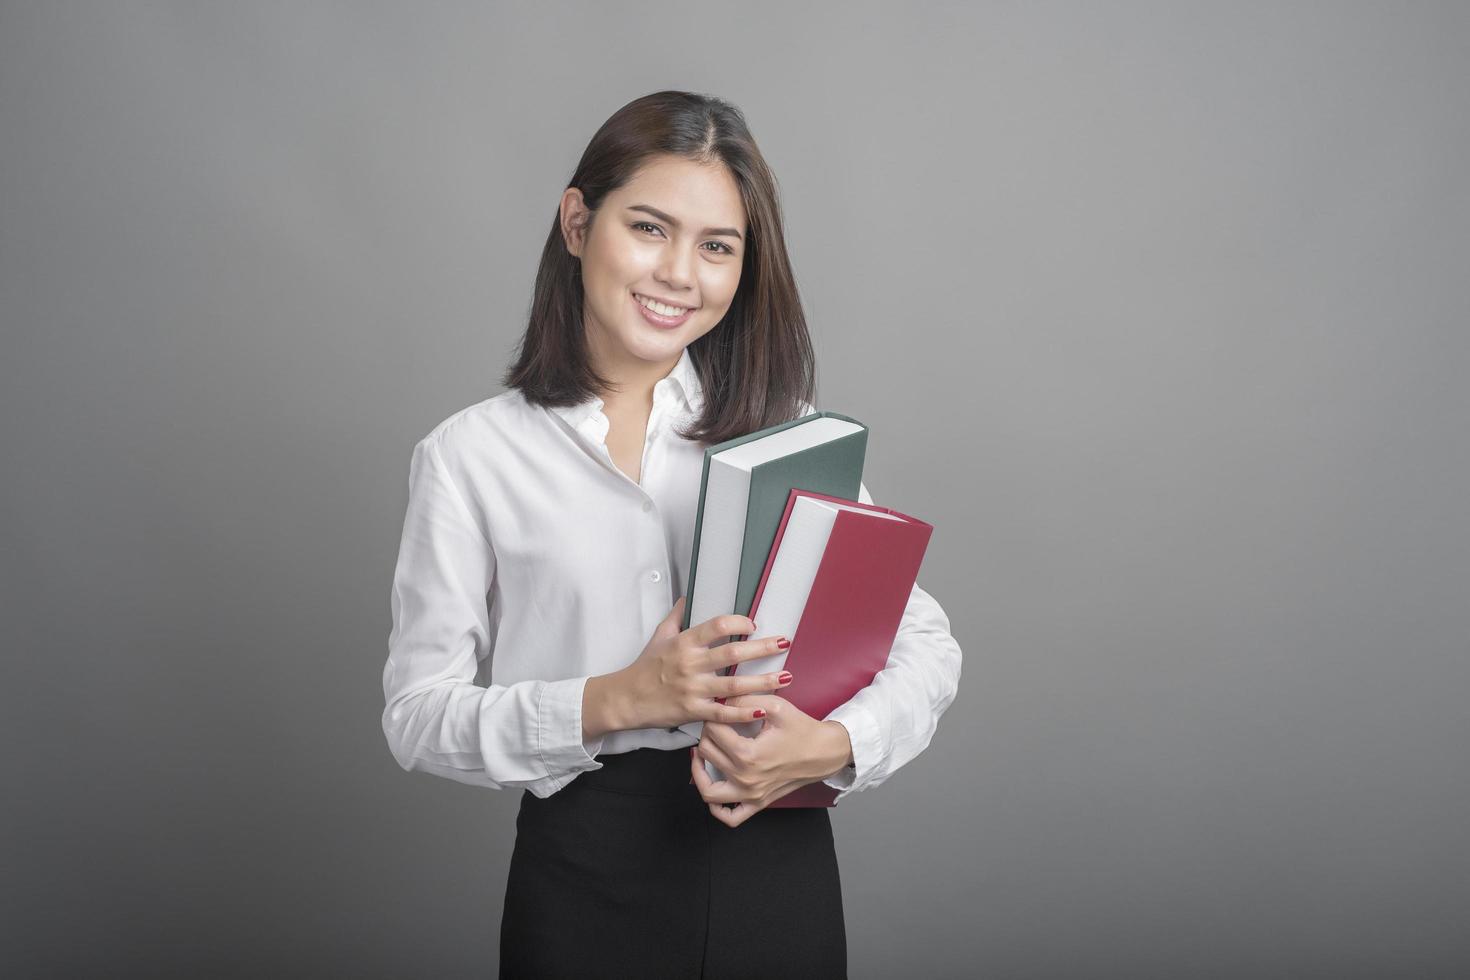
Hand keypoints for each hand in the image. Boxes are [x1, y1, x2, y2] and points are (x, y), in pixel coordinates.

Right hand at [611, 596, 795, 730]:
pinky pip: (723, 712)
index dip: (738, 622)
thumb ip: (676, 617)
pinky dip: (744, 712)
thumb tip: (688, 598)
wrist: (626, 699)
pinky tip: (763, 709)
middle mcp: (690, 664)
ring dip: (763, 681)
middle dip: (762, 648)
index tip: (753, 624)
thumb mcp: (659, 637)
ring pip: (735, 684)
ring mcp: (693, 689)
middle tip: (784, 642)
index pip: (716, 626)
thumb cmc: (644, 668)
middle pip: (732, 653)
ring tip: (785, 677)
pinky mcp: (693, 711)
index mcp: (683, 643)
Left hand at [690, 695, 850, 827]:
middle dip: (707, 734)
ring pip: (707, 791)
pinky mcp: (757, 803)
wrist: (825, 752)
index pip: (713, 731)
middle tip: (716, 724)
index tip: (722, 710)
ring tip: (702, 755)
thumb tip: (721, 700)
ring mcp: (750, 795)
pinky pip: (730, 817)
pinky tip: (716, 788)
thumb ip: (745, 699)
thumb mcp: (775, 706)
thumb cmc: (803, 730)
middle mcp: (746, 779)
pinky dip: (717, 808)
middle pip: (707, 754)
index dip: (714, 715)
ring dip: (699, 772)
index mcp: (748, 755)